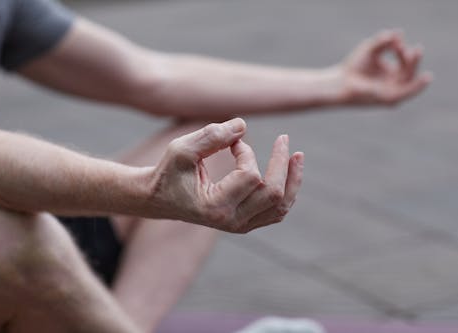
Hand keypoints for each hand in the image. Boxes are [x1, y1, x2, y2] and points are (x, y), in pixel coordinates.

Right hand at [145, 118, 303, 232]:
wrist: (160, 198)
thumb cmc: (169, 172)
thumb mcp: (182, 149)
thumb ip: (212, 135)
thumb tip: (244, 125)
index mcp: (215, 207)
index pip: (250, 176)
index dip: (246, 152)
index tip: (233, 141)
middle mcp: (231, 222)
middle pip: (274, 194)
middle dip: (282, 163)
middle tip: (284, 138)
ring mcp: (240, 226)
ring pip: (281, 206)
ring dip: (292, 180)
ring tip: (297, 156)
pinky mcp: (244, 223)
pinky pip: (275, 211)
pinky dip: (285, 192)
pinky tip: (287, 173)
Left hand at [342, 30, 431, 105]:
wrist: (339, 83)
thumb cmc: (354, 67)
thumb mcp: (370, 50)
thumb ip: (383, 41)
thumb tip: (398, 33)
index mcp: (392, 73)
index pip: (404, 61)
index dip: (403, 51)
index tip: (395, 43)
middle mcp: (394, 84)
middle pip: (409, 71)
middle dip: (412, 59)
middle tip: (415, 49)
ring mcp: (392, 93)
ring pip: (410, 82)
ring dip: (415, 68)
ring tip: (418, 55)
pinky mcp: (388, 100)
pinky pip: (407, 94)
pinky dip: (417, 87)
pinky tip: (426, 78)